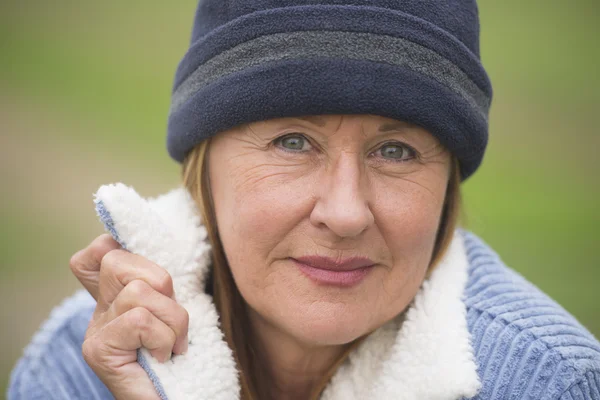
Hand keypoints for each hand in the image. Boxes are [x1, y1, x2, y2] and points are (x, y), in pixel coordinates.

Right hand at [69, 234, 188, 398]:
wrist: (179, 397)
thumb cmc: (184, 357)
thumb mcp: (176, 309)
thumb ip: (164, 285)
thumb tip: (173, 244)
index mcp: (115, 297)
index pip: (101, 251)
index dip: (126, 249)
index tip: (156, 278)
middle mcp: (98, 311)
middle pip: (117, 260)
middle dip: (160, 281)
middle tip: (171, 317)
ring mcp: (95, 331)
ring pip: (137, 291)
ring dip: (172, 317)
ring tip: (173, 343)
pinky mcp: (99, 351)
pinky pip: (140, 321)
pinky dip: (163, 338)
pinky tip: (164, 357)